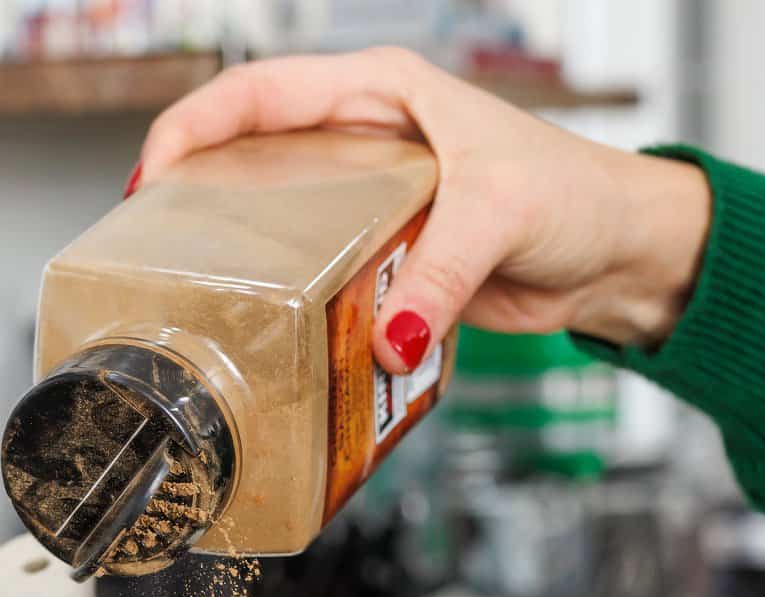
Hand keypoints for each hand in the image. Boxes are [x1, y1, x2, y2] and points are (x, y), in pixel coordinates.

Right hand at [136, 49, 712, 372]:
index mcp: (380, 91)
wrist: (616, 252)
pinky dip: (283, 296)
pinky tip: (260, 325)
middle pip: (245, 150)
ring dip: (232, 248)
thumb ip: (440, 276)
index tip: (152, 177)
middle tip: (147, 245)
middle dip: (190, 189)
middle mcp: (362, 136)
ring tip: (186, 288)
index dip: (192, 127)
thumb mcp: (501, 216)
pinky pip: (310, 271)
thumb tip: (390, 338)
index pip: (258, 91)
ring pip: (271, 213)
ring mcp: (365, 198)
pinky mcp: (377, 254)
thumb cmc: (575, 196)